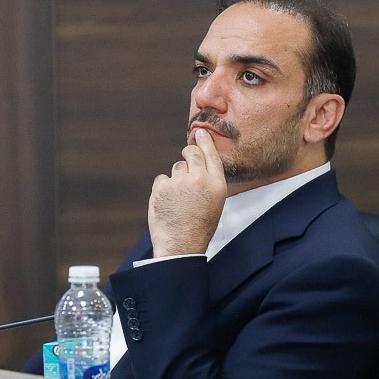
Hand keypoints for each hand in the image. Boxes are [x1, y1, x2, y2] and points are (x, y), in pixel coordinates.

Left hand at [148, 128, 227, 256]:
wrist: (181, 245)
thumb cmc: (199, 227)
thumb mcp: (215, 204)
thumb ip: (209, 182)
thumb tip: (198, 165)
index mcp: (217, 184)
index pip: (211, 155)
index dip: (205, 141)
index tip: (200, 133)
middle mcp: (199, 179)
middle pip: (192, 154)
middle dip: (188, 152)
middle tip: (186, 153)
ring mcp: (179, 182)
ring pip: (176, 167)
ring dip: (176, 177)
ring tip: (178, 198)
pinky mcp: (161, 187)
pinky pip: (162, 179)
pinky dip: (163, 188)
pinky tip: (168, 202)